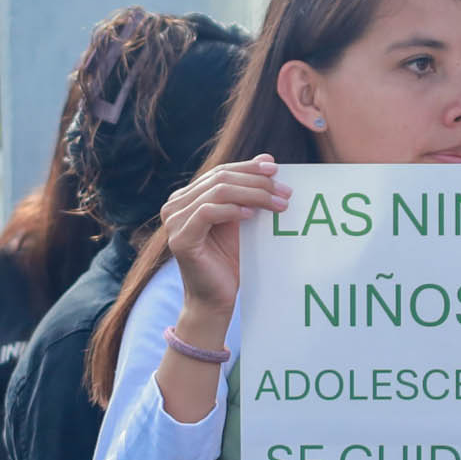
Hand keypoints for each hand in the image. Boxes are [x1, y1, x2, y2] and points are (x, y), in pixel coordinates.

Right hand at [159, 157, 289, 327]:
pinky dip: (233, 210)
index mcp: (186, 197)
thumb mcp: (242, 220)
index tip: (276, 168)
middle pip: (220, 179)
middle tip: (285, 191)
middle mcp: (175, 205)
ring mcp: (174, 222)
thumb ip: (249, 192)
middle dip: (257, 182)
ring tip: (279, 204)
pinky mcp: (180, 239)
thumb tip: (268, 159)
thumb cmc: (229, 262)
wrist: (215, 300)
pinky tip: (253, 215)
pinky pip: (208, 212)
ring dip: (253, 194)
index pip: (220, 172)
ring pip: (218, 192)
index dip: (248, 167)